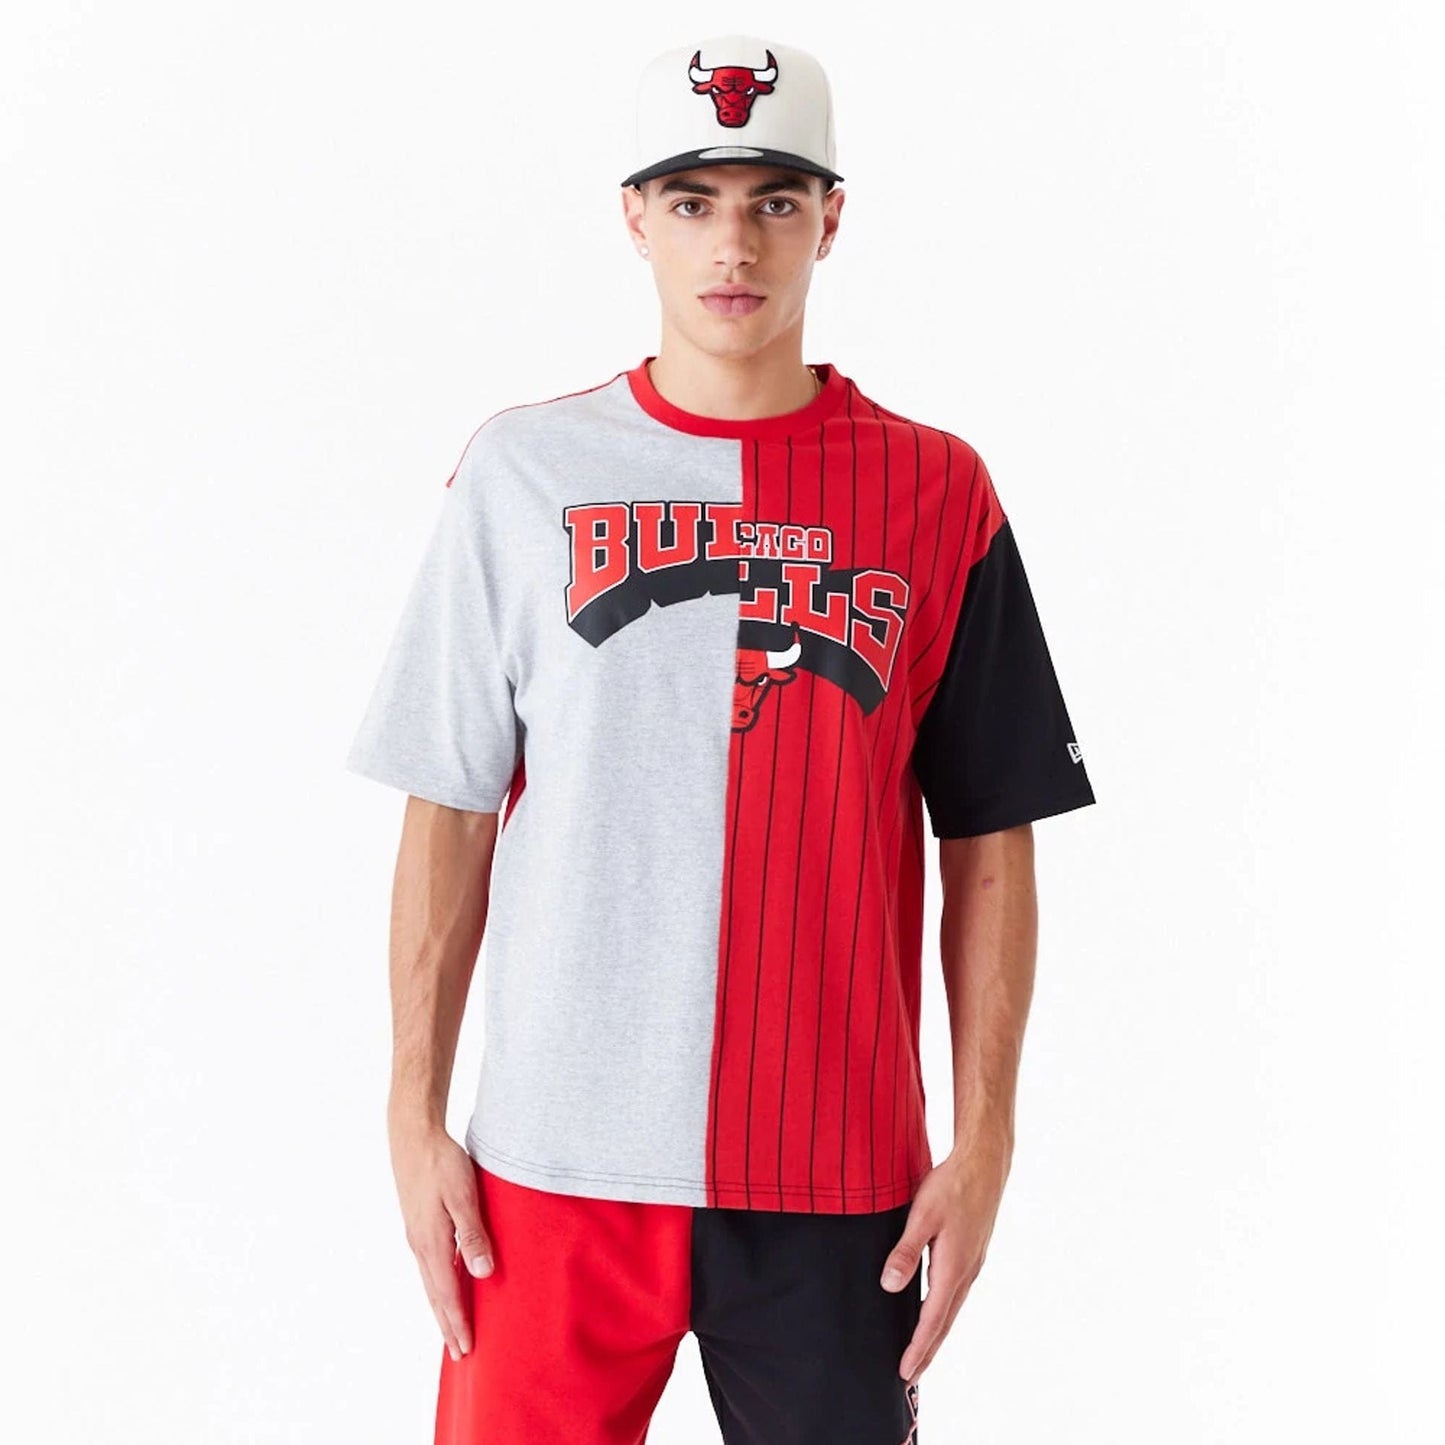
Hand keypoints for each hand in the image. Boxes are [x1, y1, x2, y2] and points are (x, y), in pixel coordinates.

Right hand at [391, 1126, 494, 1361]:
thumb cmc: (442, 1162)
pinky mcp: (418, 1224)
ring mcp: (416, 1235)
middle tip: (460, 1355)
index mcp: (431, 1242)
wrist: (412, 1136)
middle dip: (448, 1325)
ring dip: (442, 1308)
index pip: (447, 1293)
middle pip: (435, 1295)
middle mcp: (420, 1245)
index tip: (467, 1349)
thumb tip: (482, 1273)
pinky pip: (429, 1266)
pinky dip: (437, 1286)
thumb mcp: (463, 1195)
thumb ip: (472, 1234)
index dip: (458, 1322)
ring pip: (430, 1282)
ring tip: (451, 1330)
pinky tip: (444, 1286)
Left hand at [879, 1130, 1011, 1386]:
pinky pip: (956, 1293)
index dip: (917, 1347)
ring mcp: (972, 1263)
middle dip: (927, 1350)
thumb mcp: (922, 1216)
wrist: (985, 1164)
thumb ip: (905, 1251)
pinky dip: (944, 1311)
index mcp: (953, 1268)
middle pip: (944, 1322)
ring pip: (951, 1308)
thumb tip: (889, 1286)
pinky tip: (936, 1310)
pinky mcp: (972, 1253)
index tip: (905, 1372)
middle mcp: (966, 1272)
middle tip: (910, 1376)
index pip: (932, 1319)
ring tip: (921, 1352)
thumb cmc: (952, 1186)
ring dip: (936, 1333)